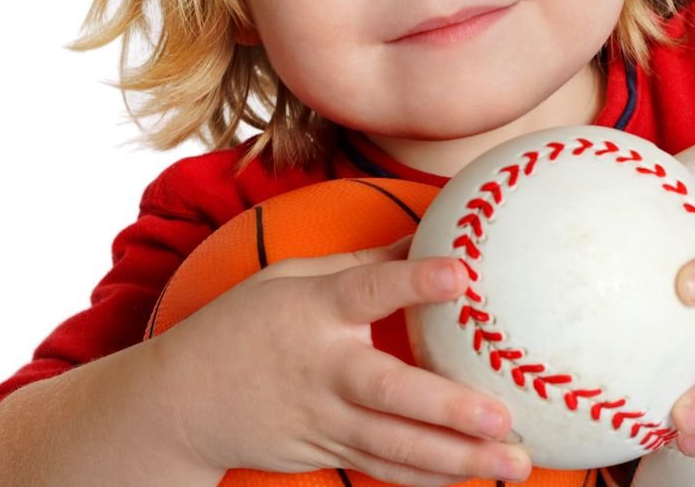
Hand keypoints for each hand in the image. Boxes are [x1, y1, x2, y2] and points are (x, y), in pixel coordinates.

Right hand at [150, 235, 532, 485]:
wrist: (179, 403)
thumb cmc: (242, 326)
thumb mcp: (289, 279)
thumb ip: (361, 264)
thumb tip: (429, 233)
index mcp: (313, 310)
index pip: (368, 290)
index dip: (414, 282)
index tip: (462, 274)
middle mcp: (321, 369)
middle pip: (390, 393)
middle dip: (449, 408)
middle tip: (501, 414)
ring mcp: (321, 420)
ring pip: (396, 446)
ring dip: (458, 458)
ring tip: (514, 462)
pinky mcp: (323, 453)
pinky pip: (383, 469)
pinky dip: (428, 477)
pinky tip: (473, 476)